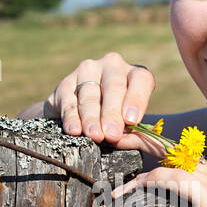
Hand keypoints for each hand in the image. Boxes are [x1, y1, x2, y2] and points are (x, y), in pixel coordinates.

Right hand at [42, 51, 157, 150]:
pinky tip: (74, 130)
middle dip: (112, 114)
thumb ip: (131, 130)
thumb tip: (122, 140)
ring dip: (92, 118)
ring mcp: (87, 71)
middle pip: (113, 88)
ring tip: (95, 135)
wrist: (83, 111)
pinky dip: (72, 118)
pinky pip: (69, 102)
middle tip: (112, 134)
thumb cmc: (116, 119)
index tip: (132, 120)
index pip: (140, 80)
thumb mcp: (129, 121)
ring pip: (90, 95)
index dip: (137, 99)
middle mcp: (112, 66)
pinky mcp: (66, 83)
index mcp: (134, 73)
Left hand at [109, 158, 206, 206]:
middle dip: (148, 159)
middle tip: (123, 177)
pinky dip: (150, 182)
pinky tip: (133, 190)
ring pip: (171, 167)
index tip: (141, 176)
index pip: (190, 164)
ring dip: (143, 177)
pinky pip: (172, 179)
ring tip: (120, 191)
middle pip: (179, 159)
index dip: (164, 164)